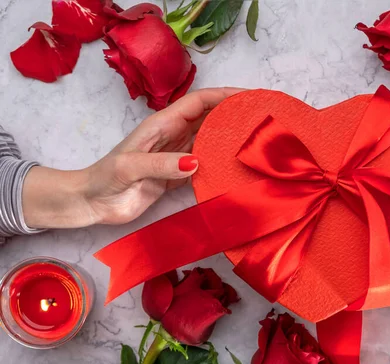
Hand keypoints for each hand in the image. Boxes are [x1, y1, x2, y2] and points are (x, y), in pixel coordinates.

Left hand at [23, 87, 241, 228]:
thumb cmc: (105, 178)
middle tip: (259, 117)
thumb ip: (161, 164)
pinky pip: (203, 165)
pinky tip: (234, 167)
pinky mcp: (176, 176)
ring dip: (229, 138)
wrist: (91, 203)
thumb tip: (196, 162)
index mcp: (161, 125)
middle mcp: (172, 136)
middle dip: (233, 113)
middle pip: (208, 118)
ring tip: (254, 140)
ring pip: (209, 140)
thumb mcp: (130, 167)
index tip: (248, 97)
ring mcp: (175, 156)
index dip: (223, 96)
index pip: (198, 103)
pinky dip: (219, 163)